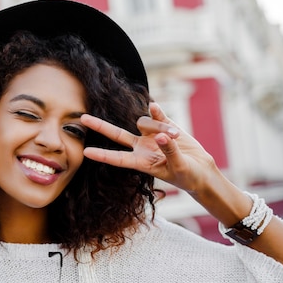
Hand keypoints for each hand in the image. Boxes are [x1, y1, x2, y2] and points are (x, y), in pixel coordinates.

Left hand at [82, 102, 216, 194]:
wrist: (200, 169)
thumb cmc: (188, 175)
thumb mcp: (179, 166)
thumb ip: (169, 151)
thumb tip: (161, 135)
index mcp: (141, 162)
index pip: (118, 158)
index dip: (102, 155)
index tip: (85, 152)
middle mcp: (141, 148)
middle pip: (117, 135)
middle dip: (100, 126)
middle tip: (82, 118)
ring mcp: (151, 136)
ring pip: (144, 122)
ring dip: (159, 126)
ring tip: (176, 137)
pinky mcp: (165, 126)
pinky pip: (156, 114)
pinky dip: (156, 111)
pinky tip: (154, 106)